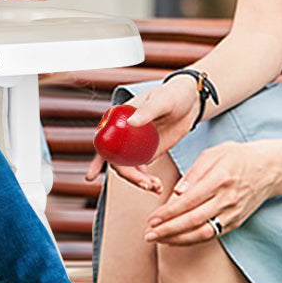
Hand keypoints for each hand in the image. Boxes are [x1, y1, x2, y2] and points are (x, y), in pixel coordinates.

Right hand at [84, 76, 200, 192]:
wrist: (190, 102)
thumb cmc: (172, 95)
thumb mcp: (161, 100)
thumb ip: (147, 111)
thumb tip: (132, 122)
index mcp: (118, 120)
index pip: (104, 142)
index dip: (96, 159)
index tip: (91, 176)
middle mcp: (123, 135)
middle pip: (116, 160)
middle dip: (128, 175)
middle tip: (145, 184)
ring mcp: (134, 146)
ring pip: (129, 169)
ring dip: (137, 181)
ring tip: (154, 187)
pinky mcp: (147, 153)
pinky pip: (142, 171)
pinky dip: (148, 181)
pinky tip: (157, 187)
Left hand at [142, 139, 281, 244]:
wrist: (270, 168)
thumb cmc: (238, 157)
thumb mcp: (215, 153)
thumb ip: (194, 172)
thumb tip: (177, 192)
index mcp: (221, 178)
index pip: (190, 200)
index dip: (169, 212)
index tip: (152, 218)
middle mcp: (228, 198)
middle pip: (194, 220)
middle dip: (168, 230)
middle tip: (148, 234)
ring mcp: (233, 213)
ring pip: (202, 232)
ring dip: (177, 239)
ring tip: (157, 239)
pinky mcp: (235, 222)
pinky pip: (211, 235)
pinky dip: (191, 240)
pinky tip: (175, 239)